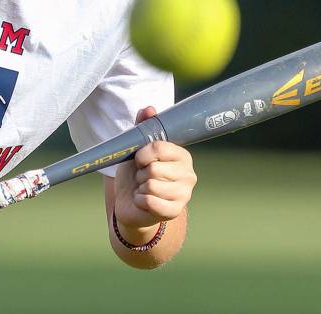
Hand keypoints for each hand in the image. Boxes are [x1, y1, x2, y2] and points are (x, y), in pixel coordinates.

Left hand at [113, 106, 196, 237]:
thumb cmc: (136, 173)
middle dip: (140, 174)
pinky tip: (144, 202)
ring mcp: (184, 194)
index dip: (142, 154)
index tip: (140, 160)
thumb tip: (149, 108)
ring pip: (151, 185)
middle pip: (153, 168)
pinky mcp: (175, 211)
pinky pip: (150, 202)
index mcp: (181, 155)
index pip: (158, 147)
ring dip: (140, 188)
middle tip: (143, 177)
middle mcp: (188, 174)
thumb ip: (143, 127)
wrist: (131, 203)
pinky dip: (140, 201)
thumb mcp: (136, 149)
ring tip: (144, 189)